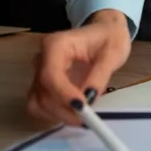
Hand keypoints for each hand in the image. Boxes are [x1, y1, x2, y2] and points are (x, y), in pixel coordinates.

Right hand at [26, 10, 131, 125]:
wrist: (105, 31)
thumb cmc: (109, 38)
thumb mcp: (113, 53)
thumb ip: (100, 75)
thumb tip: (89, 98)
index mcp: (56, 45)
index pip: (50, 74)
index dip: (63, 94)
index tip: (82, 108)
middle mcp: (42, 59)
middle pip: (42, 91)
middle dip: (63, 109)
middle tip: (87, 119)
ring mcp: (40, 72)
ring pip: (37, 102)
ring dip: (58, 114)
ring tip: (83, 116)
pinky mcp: (43, 85)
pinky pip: (41, 104)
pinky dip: (55, 113)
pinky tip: (74, 112)